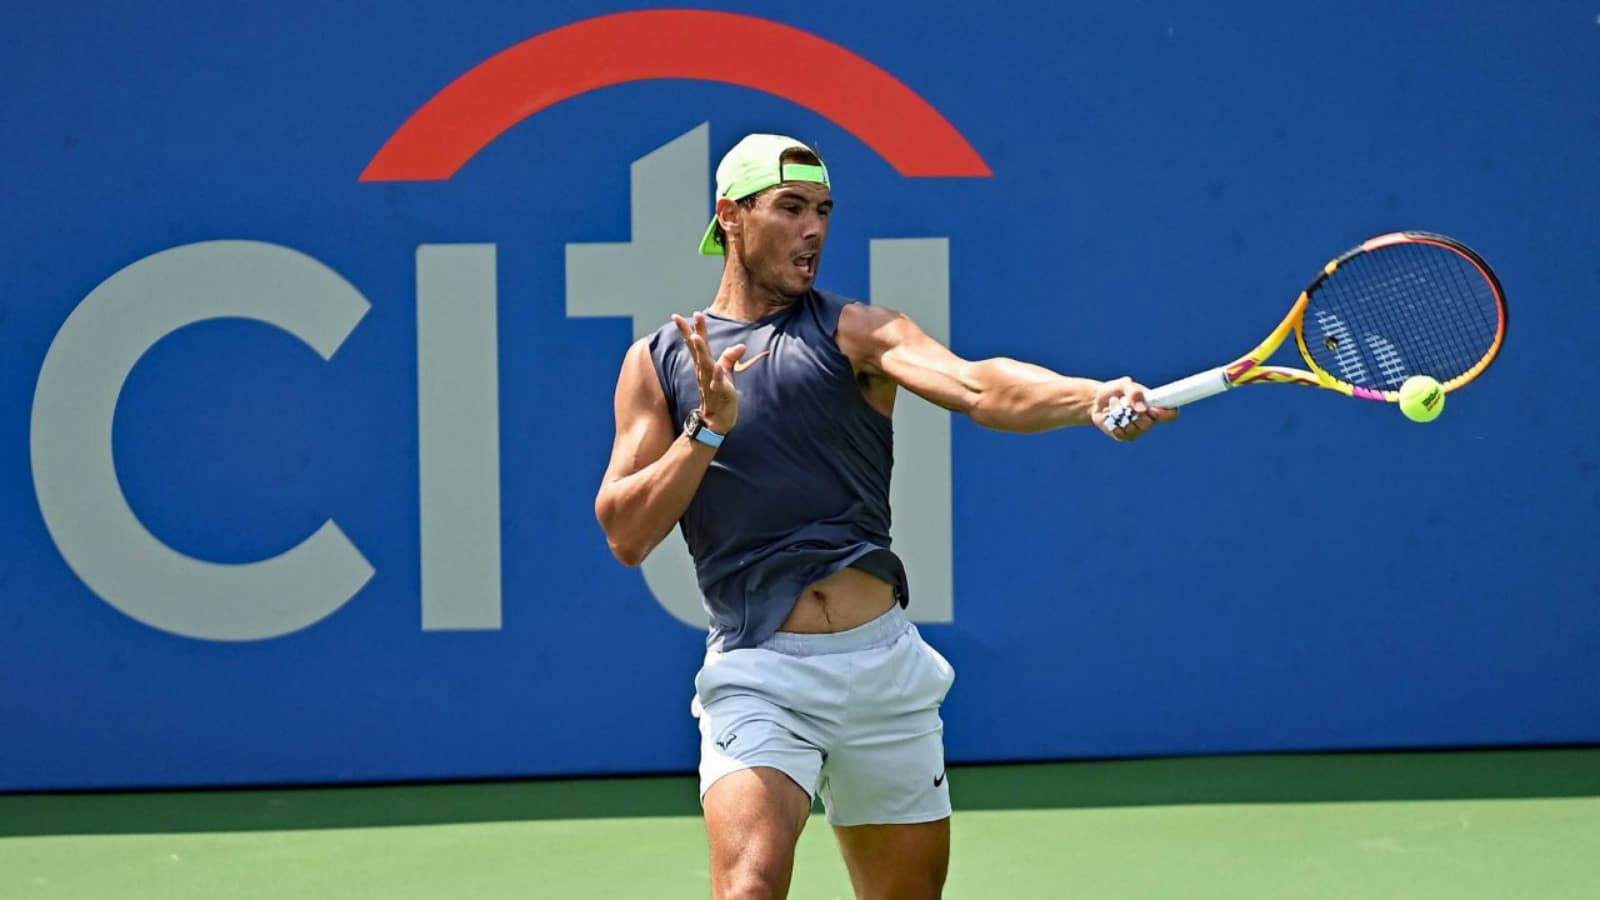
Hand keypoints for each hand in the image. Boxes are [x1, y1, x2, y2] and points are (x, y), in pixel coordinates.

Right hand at [673, 312, 745, 433]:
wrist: (717, 421)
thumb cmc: (720, 396)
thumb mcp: (726, 374)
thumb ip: (730, 359)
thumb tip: (741, 346)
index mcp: (705, 365)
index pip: (699, 345)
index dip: (696, 329)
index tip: (691, 313)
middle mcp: (704, 371)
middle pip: (697, 349)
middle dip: (693, 332)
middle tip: (688, 317)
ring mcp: (709, 382)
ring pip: (704, 364)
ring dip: (700, 351)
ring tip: (697, 337)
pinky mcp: (718, 393)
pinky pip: (716, 382)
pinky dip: (716, 374)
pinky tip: (716, 366)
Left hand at [1091, 376, 1176, 441]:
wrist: (1095, 399)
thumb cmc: (1115, 390)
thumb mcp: (1124, 384)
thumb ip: (1134, 392)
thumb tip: (1141, 409)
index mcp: (1154, 406)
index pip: (1171, 415)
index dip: (1166, 414)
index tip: (1152, 409)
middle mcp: (1148, 420)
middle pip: (1148, 424)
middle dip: (1133, 412)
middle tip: (1124, 402)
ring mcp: (1136, 430)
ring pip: (1132, 428)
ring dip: (1119, 413)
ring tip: (1113, 404)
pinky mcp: (1123, 436)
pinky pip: (1120, 433)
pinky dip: (1111, 421)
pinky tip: (1108, 415)